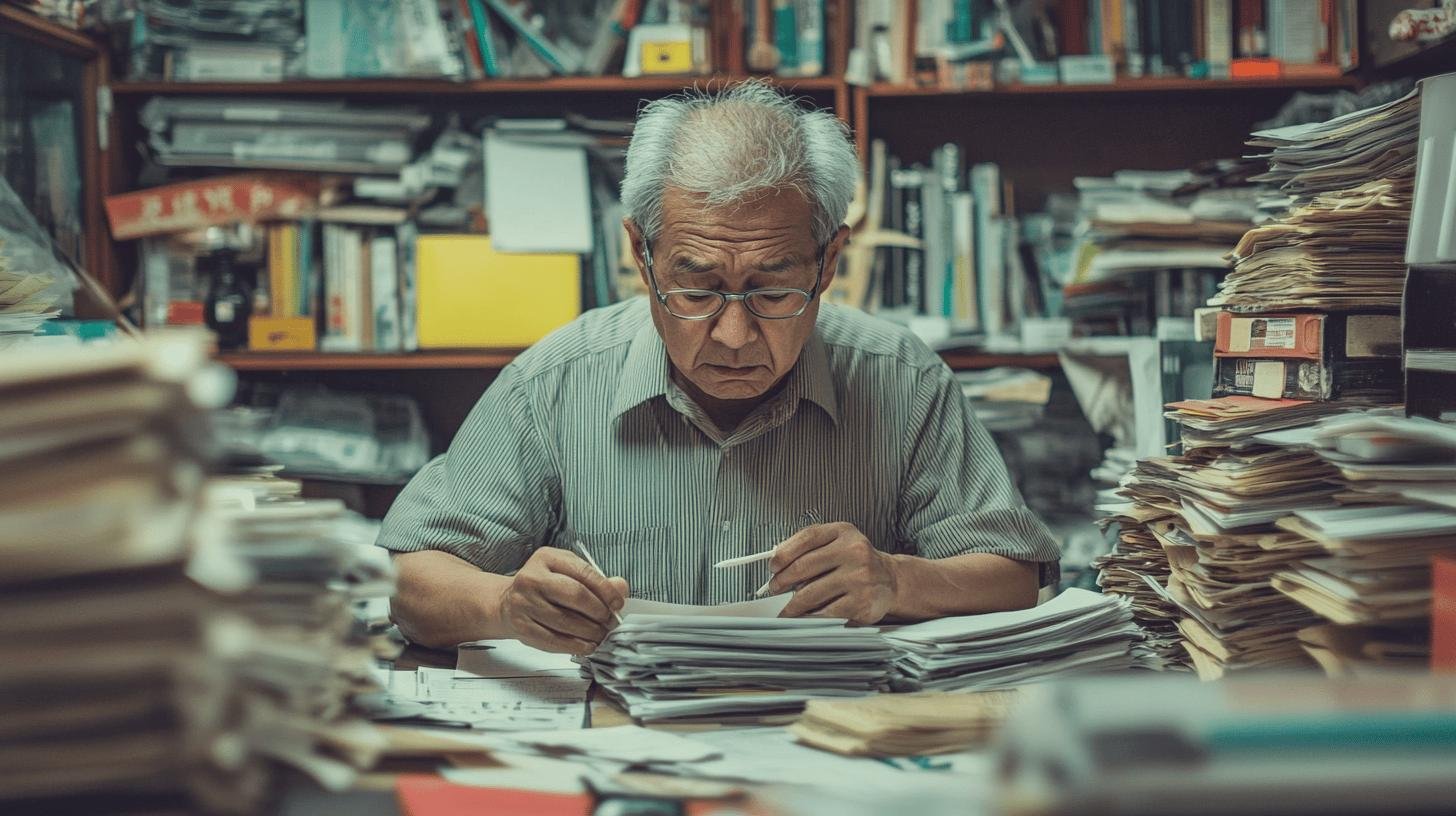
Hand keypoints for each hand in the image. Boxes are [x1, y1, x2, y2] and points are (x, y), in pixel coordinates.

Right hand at [500, 548, 628, 653]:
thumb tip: (621, 588)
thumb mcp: (568, 573)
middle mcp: (532, 578)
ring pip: (566, 622)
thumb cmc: (545, 586)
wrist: (508, 602)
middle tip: (610, 622)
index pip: (583, 573)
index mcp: (547, 558)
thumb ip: (596, 580)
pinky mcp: (522, 627)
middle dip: (599, 612)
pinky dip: (575, 646)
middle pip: (576, 596)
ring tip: (600, 634)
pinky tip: (586, 645)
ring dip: (590, 632)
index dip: (606, 590)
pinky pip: (554, 640)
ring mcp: (524, 603)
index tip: (618, 603)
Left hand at [768, 522, 897, 624]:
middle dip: (782, 581)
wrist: (890, 580)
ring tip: (786, 609)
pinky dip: (810, 617)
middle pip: (804, 566)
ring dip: (792, 605)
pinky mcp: (861, 602)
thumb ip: (810, 545)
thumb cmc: (857, 562)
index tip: (772, 566)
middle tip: (774, 588)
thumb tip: (777, 560)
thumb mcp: (838, 541)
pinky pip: (825, 612)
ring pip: (811, 594)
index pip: (806, 538)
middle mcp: (854, 551)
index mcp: (844, 532)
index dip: (783, 553)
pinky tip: (806, 617)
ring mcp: (859, 577)